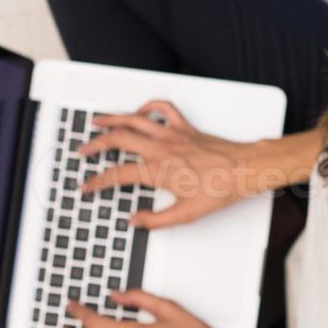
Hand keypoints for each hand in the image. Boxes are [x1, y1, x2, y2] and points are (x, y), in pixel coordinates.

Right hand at [77, 99, 271, 227]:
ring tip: (96, 121)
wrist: (244, 170)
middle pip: (117, 139)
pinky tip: (139, 112)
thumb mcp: (186, 215)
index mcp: (158, 171)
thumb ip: (156, 220)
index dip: (97, 182)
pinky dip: (147, 106)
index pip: (117, 175)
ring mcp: (172, 134)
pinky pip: (162, 108)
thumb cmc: (220, 190)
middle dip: (94, 144)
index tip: (86, 186)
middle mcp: (161, 149)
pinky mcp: (184, 127)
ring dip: (112, 119)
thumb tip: (134, 221)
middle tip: (82, 150)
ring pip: (133, 119)